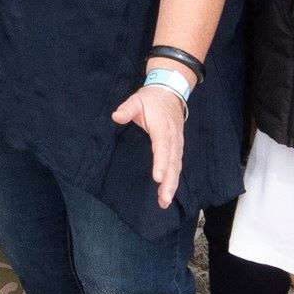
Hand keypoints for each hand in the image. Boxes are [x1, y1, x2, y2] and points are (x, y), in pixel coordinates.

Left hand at [111, 79, 188, 207]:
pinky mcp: (177, 147)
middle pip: (172, 162)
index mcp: (162, 128)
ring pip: (176, 166)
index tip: (158, 178)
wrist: (170, 92)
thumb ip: (127, 109)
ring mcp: (177, 143)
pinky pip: (177, 165)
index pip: (162, 147)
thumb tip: (116, 116)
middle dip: (169, 182)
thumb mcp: (137, 100)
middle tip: (164, 199)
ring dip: (172, 184)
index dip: (161, 163)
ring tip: (165, 201)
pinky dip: (174, 179)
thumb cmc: (151, 99)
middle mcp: (173, 138)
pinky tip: (168, 192)